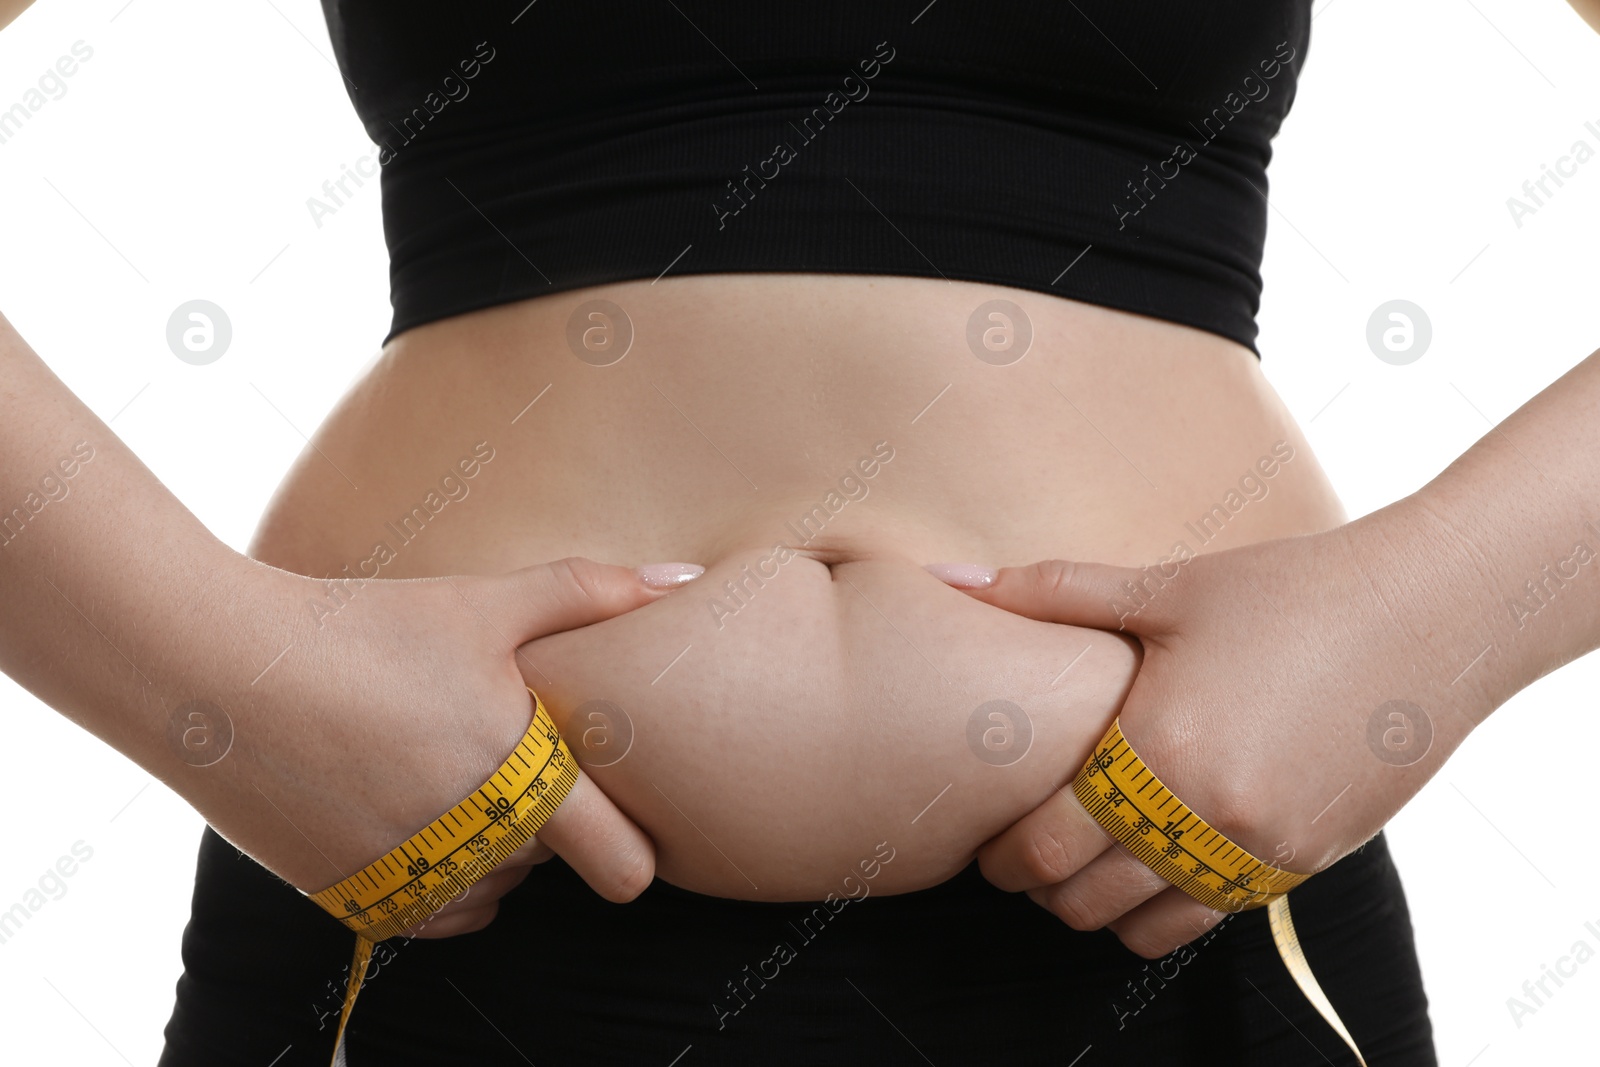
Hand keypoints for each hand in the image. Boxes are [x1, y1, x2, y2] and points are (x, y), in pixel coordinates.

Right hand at [179, 557, 699, 936]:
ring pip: (494, 889)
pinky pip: (433, 915)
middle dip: (549, 818)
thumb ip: (592, 593)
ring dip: (494, 851)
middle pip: (553, 858)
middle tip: (506, 754)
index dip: (636, 843)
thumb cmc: (362, 629)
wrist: (221, 673)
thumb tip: (691, 578)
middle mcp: (470, 846)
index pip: (620, 859)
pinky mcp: (352, 900)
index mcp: (519, 778)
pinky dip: (442, 880)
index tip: (624, 812)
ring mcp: (408, 881)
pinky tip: (422, 815)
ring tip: (456, 773)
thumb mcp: (484, 604)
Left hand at [937, 506, 1483, 956]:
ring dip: (1100, 909)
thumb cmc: (1290, 590)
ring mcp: (1263, 847)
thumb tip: (948, 575)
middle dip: (1039, 888)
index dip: (1002, 855)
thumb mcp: (1165, 587)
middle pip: (1085, 897)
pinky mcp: (1307, 860)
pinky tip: (1155, 862)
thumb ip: (1047, 592)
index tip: (984, 844)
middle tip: (1020, 859)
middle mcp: (1209, 813)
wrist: (1432, 615)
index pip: (1047, 843)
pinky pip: (1213, 915)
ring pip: (1147, 926)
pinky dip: (1168, 907)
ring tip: (1083, 867)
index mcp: (1159, 747)